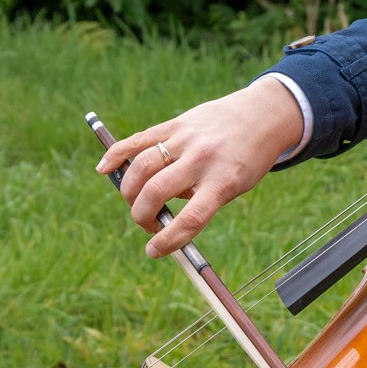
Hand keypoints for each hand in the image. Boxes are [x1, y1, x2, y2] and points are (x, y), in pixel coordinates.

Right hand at [97, 77, 305, 258]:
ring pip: (141, 167)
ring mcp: (185, 139)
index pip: (190, 219)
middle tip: (147, 223)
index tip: (153, 251)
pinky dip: (117, 155)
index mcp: (223, 181)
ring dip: (129, 192)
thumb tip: (157, 213)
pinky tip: (104, 169)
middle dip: (142, 215)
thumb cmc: (247, 159)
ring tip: (135, 202)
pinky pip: (138, 140)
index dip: (167, 241)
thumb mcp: (233, 186)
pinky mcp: (175, 124)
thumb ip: (198, 199)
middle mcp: (202, 159)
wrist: (262, 115)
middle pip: (156, 192)